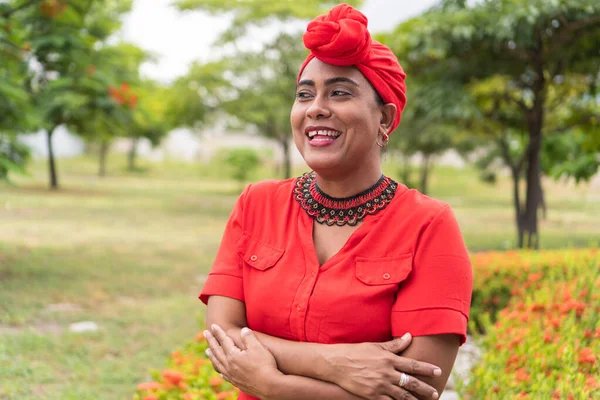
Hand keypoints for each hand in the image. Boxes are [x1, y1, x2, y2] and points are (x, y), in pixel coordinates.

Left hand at [204, 324, 281, 398]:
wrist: (270, 386)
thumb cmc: (265, 365)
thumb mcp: (258, 347)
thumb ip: (249, 337)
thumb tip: (243, 330)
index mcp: (233, 355)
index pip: (223, 341)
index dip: (218, 332)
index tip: (213, 325)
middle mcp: (229, 366)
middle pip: (217, 351)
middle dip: (211, 341)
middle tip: (206, 333)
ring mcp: (232, 375)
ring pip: (218, 364)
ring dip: (212, 356)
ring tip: (207, 351)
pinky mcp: (237, 383)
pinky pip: (224, 375)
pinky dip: (220, 370)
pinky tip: (220, 371)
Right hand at [323, 333, 440, 399]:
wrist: (336, 364)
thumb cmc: (356, 352)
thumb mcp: (375, 346)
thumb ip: (394, 344)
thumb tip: (409, 336)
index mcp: (388, 359)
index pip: (412, 365)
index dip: (426, 368)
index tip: (438, 371)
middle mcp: (386, 373)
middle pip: (411, 383)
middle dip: (425, 389)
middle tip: (435, 393)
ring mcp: (379, 385)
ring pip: (402, 396)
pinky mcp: (372, 395)